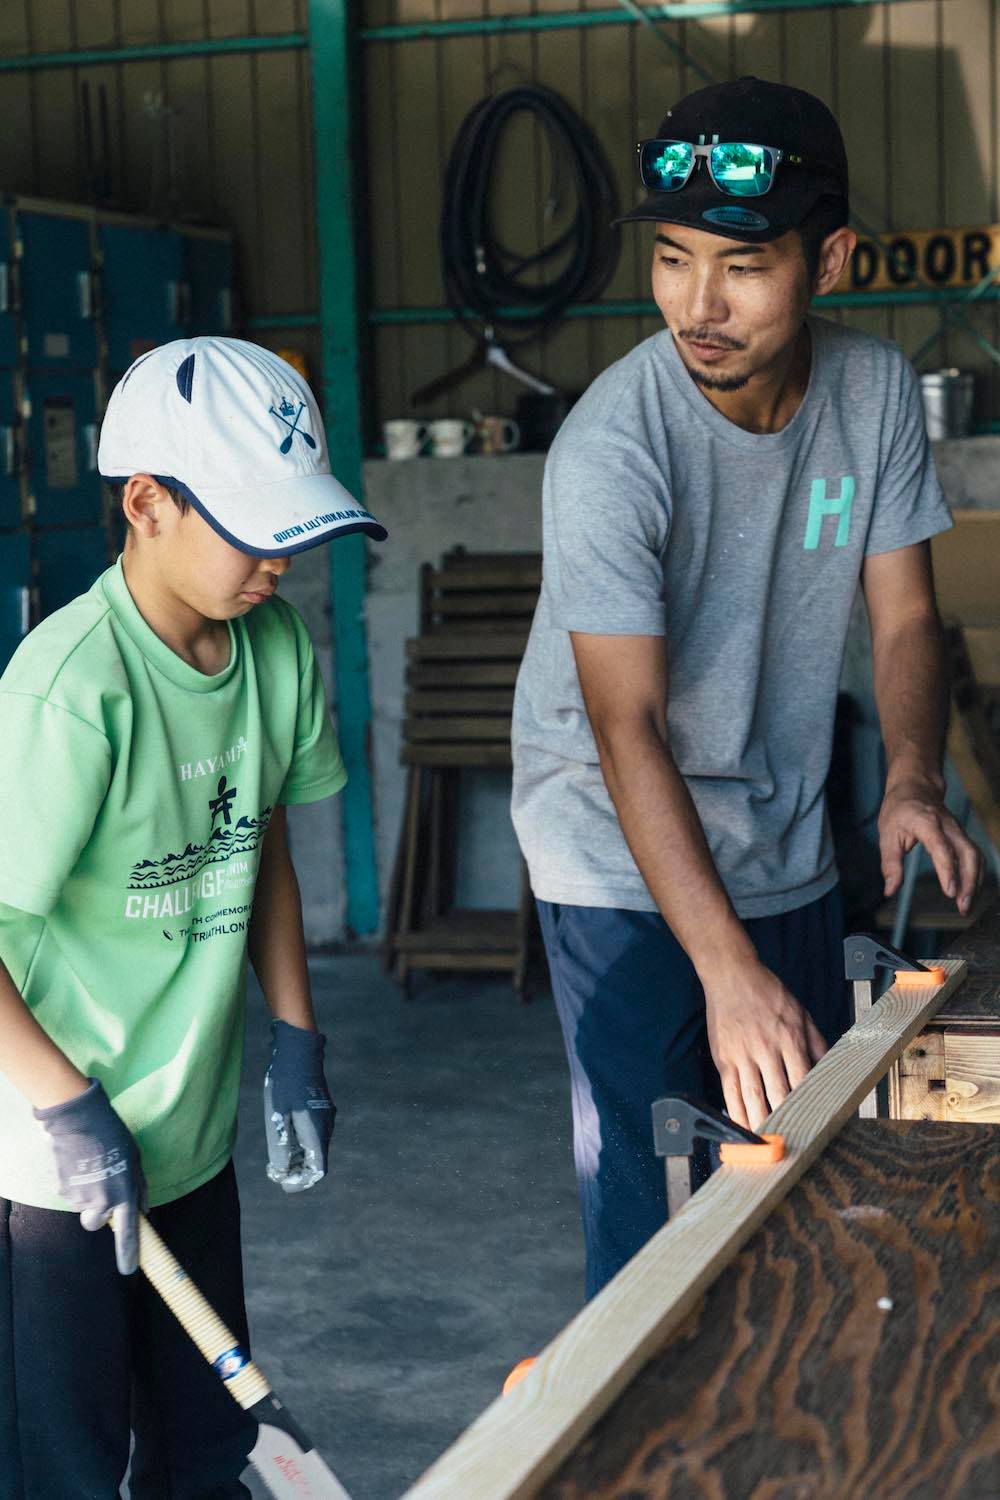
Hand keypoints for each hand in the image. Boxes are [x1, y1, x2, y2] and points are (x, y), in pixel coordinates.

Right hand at [34, 1078, 145, 1273]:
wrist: (82, 1121)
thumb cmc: (114, 1137)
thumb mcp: (136, 1160)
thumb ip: (139, 1188)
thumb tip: (143, 1210)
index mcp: (124, 1194)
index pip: (128, 1233)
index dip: (128, 1254)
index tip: (128, 1269)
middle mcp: (102, 1200)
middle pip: (95, 1223)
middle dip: (96, 1213)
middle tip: (100, 1190)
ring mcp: (80, 1196)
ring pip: (81, 1205)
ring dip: (85, 1192)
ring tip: (90, 1165)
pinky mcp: (62, 1188)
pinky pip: (68, 1192)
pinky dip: (73, 1182)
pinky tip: (77, 1162)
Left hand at [264, 1019, 335, 1192]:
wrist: (299, 1049)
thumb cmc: (285, 1082)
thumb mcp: (277, 1117)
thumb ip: (280, 1147)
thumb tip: (281, 1171)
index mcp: (317, 1131)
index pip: (317, 1170)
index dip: (301, 1182)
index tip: (282, 1182)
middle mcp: (326, 1126)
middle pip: (317, 1160)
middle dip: (297, 1171)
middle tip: (274, 1170)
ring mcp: (326, 1116)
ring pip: (315, 1147)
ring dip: (298, 1157)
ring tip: (276, 1156)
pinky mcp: (321, 1107)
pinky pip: (314, 1134)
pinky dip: (301, 1144)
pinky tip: (285, 1137)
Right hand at [703, 961, 827, 1130]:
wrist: (731, 974)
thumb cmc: (767, 992)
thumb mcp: (800, 1012)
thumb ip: (816, 1042)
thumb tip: (830, 1068)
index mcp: (788, 1037)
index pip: (801, 1079)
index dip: (807, 1105)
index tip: (814, 1124)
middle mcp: (765, 1048)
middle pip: (776, 1093)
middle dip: (784, 1121)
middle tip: (792, 1143)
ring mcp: (741, 1054)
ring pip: (751, 1097)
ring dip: (759, 1123)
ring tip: (767, 1144)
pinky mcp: (723, 1057)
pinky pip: (729, 1091)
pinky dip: (735, 1112)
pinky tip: (741, 1127)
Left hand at [878, 776, 981, 915]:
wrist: (915, 787)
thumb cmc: (899, 809)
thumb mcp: (886, 834)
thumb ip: (890, 864)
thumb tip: (890, 890)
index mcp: (927, 823)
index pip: (942, 848)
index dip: (948, 870)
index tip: (950, 892)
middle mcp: (948, 826)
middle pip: (967, 853)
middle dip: (969, 882)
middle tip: (962, 906)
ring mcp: (958, 830)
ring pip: (975, 856)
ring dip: (975, 881)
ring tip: (966, 905)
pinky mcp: (962, 836)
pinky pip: (974, 856)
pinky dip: (975, 875)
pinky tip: (969, 892)